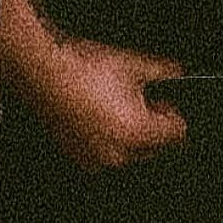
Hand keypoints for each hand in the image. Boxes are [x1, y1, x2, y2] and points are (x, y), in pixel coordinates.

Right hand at [34, 37, 186, 171]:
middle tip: (139, 96)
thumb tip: (178, 73)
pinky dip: (108, 137)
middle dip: (153, 124)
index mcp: (137, 134)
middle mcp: (118, 154)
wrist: (44, 69)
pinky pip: (106, 153)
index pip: (177, 134)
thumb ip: (164, 70)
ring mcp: (95, 159)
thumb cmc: (85, 67)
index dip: (173, 111)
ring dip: (131, 132)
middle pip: (154, 146)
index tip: (164, 98)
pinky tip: (98, 110)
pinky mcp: (78, 156)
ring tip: (116, 101)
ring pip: (130, 152)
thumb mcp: (133, 63)